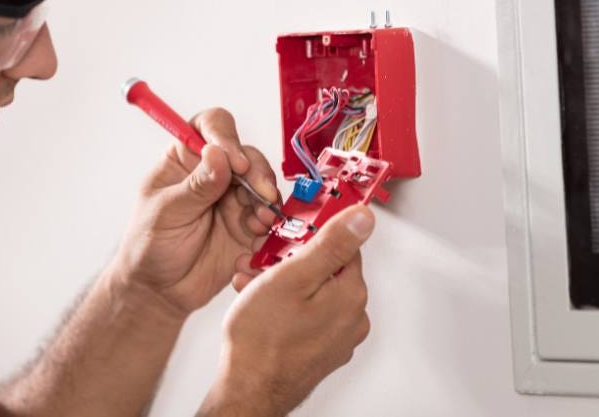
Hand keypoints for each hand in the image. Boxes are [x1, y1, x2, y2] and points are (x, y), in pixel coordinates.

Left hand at [111, 108, 279, 314]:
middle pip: (246, 155)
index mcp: (185, 159)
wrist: (160, 292)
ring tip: (259, 222)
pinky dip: (270, 226)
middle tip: (260, 195)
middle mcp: (213, 173)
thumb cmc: (149, 247)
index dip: (226, 137)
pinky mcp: (248, 225)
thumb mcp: (166, 213)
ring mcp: (233, 199)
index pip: (210, 127)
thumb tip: (217, 153)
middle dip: (257, 173)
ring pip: (263, 185)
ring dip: (266, 200)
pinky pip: (270, 218)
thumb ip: (195, 186)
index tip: (234, 161)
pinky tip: (257, 238)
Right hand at [198, 205, 373, 416]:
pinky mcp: (320, 351)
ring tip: (252, 288)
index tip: (288, 236)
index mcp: (351, 295)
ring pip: (312, 293)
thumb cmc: (262, 340)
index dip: (310, 236)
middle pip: (325, 270)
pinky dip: (285, 308)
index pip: (342, 245)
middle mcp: (352, 318)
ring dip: (282, 284)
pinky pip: (306, 316)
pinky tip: (260, 309)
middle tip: (261, 265)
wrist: (247, 390)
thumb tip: (363, 218)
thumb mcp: (291, 277)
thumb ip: (330, 244)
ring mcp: (337, 338)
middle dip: (289, 262)